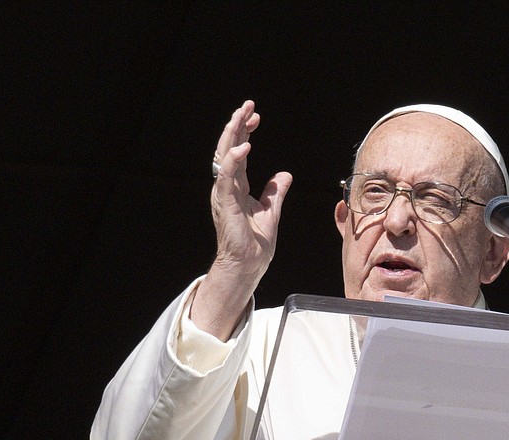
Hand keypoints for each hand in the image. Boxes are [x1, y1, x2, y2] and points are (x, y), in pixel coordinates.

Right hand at [192, 100, 292, 338]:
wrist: (249, 265)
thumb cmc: (255, 243)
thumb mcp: (271, 211)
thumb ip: (275, 192)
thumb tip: (285, 175)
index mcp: (236, 186)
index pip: (238, 152)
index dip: (245, 132)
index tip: (256, 116)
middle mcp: (227, 186)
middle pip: (228, 148)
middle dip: (237, 124)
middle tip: (247, 105)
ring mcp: (224, 194)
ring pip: (223, 156)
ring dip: (232, 134)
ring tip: (241, 115)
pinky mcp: (226, 204)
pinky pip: (227, 177)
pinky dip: (233, 160)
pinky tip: (244, 146)